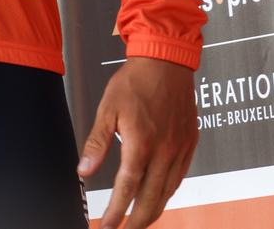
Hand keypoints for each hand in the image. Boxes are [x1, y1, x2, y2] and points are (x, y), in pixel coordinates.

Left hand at [77, 56, 196, 228]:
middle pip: (151, 199)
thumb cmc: (135, 81)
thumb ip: (97, 143)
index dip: (116, 212)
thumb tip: (84, 171)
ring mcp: (180, 149)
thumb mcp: (107, 109)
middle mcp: (164, 151)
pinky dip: (168, 192)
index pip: (126, 188)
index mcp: (141, 143)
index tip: (107, 226)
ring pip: (168, 192)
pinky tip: (158, 196)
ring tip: (140, 221)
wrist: (166, 61)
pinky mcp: (190, 143)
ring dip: (153, 210)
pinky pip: (180, 177)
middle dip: (137, 221)